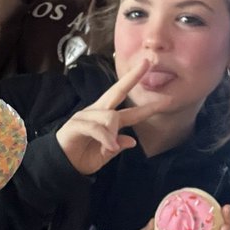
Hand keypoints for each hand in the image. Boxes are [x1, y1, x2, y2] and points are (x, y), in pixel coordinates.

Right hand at [56, 58, 164, 174]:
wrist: (61, 166)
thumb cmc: (82, 157)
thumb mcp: (105, 154)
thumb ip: (117, 146)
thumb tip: (132, 141)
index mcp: (108, 121)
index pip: (131, 111)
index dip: (149, 108)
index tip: (168, 101)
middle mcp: (98, 113)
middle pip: (117, 91)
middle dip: (133, 76)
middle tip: (148, 62)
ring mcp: (86, 116)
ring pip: (110, 117)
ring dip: (113, 133)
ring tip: (110, 148)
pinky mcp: (76, 123)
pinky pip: (96, 127)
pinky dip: (105, 137)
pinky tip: (109, 147)